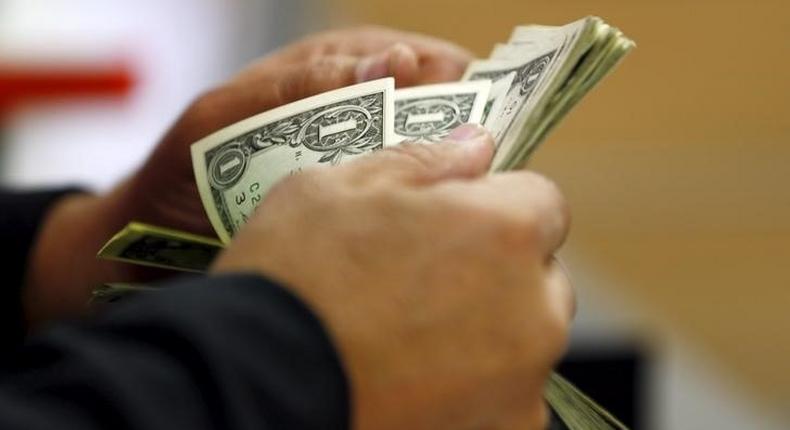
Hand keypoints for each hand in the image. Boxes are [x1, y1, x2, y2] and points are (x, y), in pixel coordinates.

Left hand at [24, 26, 472, 324]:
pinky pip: (394, 196)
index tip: (468, 84)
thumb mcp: (222, 117)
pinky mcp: (348, 207)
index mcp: (318, 76)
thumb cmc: (181, 170)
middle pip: (419, 104)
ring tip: (472, 179)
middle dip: (455, 117)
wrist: (151, 241)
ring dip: (443, 163)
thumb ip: (289, 88)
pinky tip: (433, 218)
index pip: (395, 56)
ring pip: (413, 154)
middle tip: (487, 139)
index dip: (436, 67)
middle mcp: (343, 116)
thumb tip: (379, 67)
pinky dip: (418, 201)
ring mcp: (349, 164)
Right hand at [214, 125, 572, 429]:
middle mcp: (533, 310)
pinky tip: (414, 379)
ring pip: (524, 340)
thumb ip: (423, 161)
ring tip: (411, 337)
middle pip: (540, 276)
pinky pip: (506, 398)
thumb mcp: (337, 188)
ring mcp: (521, 382)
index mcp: (503, 231)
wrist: (252, 384)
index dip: (496, 206)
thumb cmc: (292, 278)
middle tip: (426, 282)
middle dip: (499, 271)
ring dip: (488, 332)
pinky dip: (474, 389)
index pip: (542, 202)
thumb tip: (476, 144)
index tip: (456, 221)